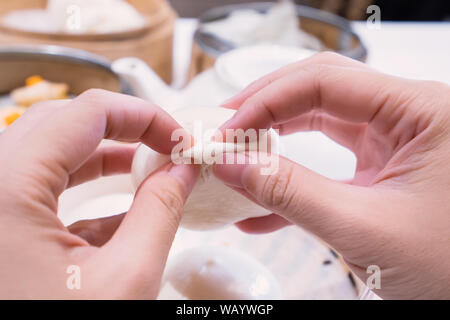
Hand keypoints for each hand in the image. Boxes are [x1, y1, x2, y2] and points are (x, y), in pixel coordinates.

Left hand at [0, 89, 198, 298]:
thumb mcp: (126, 280)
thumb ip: (162, 212)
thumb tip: (183, 172)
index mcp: (5, 190)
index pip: (88, 112)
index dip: (144, 115)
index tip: (178, 137)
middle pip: (63, 124)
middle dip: (123, 130)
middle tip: (164, 146)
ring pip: (47, 154)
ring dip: (101, 158)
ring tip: (146, 170)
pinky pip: (36, 191)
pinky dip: (79, 193)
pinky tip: (117, 216)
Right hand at [214, 52, 449, 298]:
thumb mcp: (362, 228)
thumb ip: (290, 193)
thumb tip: (231, 165)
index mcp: (418, 111)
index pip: (324, 81)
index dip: (266, 103)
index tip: (227, 132)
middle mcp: (406, 116)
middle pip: (318, 90)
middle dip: (266, 108)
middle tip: (225, 127)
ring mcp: (393, 142)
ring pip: (319, 122)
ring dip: (274, 139)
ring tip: (234, 154)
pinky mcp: (381, 171)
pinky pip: (327, 164)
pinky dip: (292, 180)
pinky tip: (259, 205)